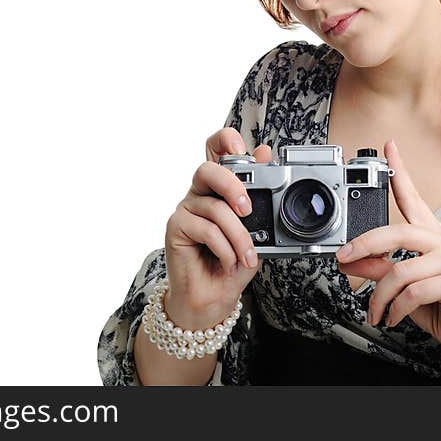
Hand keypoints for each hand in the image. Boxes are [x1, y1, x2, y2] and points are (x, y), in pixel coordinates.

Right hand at [163, 127, 271, 329]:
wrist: (212, 300)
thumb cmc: (232, 265)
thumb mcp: (256, 234)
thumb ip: (261, 201)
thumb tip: (264, 158)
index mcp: (219, 190)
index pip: (215, 151)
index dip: (225, 141)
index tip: (243, 149)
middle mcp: (200, 194)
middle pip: (208, 169)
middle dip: (232, 185)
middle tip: (248, 209)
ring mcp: (186, 210)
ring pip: (214, 207)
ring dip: (237, 235)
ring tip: (245, 256)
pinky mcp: (176, 227)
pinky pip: (204, 228)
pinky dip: (223, 247)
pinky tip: (227, 261)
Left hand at [336, 140, 440, 364]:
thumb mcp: (402, 288)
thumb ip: (379, 270)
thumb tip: (350, 259)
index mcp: (431, 238)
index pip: (413, 198)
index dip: (400, 172)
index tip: (388, 148)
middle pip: (397, 232)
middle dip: (365, 244)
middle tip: (343, 257)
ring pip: (400, 270)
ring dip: (379, 296)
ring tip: (375, 312)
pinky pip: (413, 292)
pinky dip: (395, 309)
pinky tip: (392, 318)